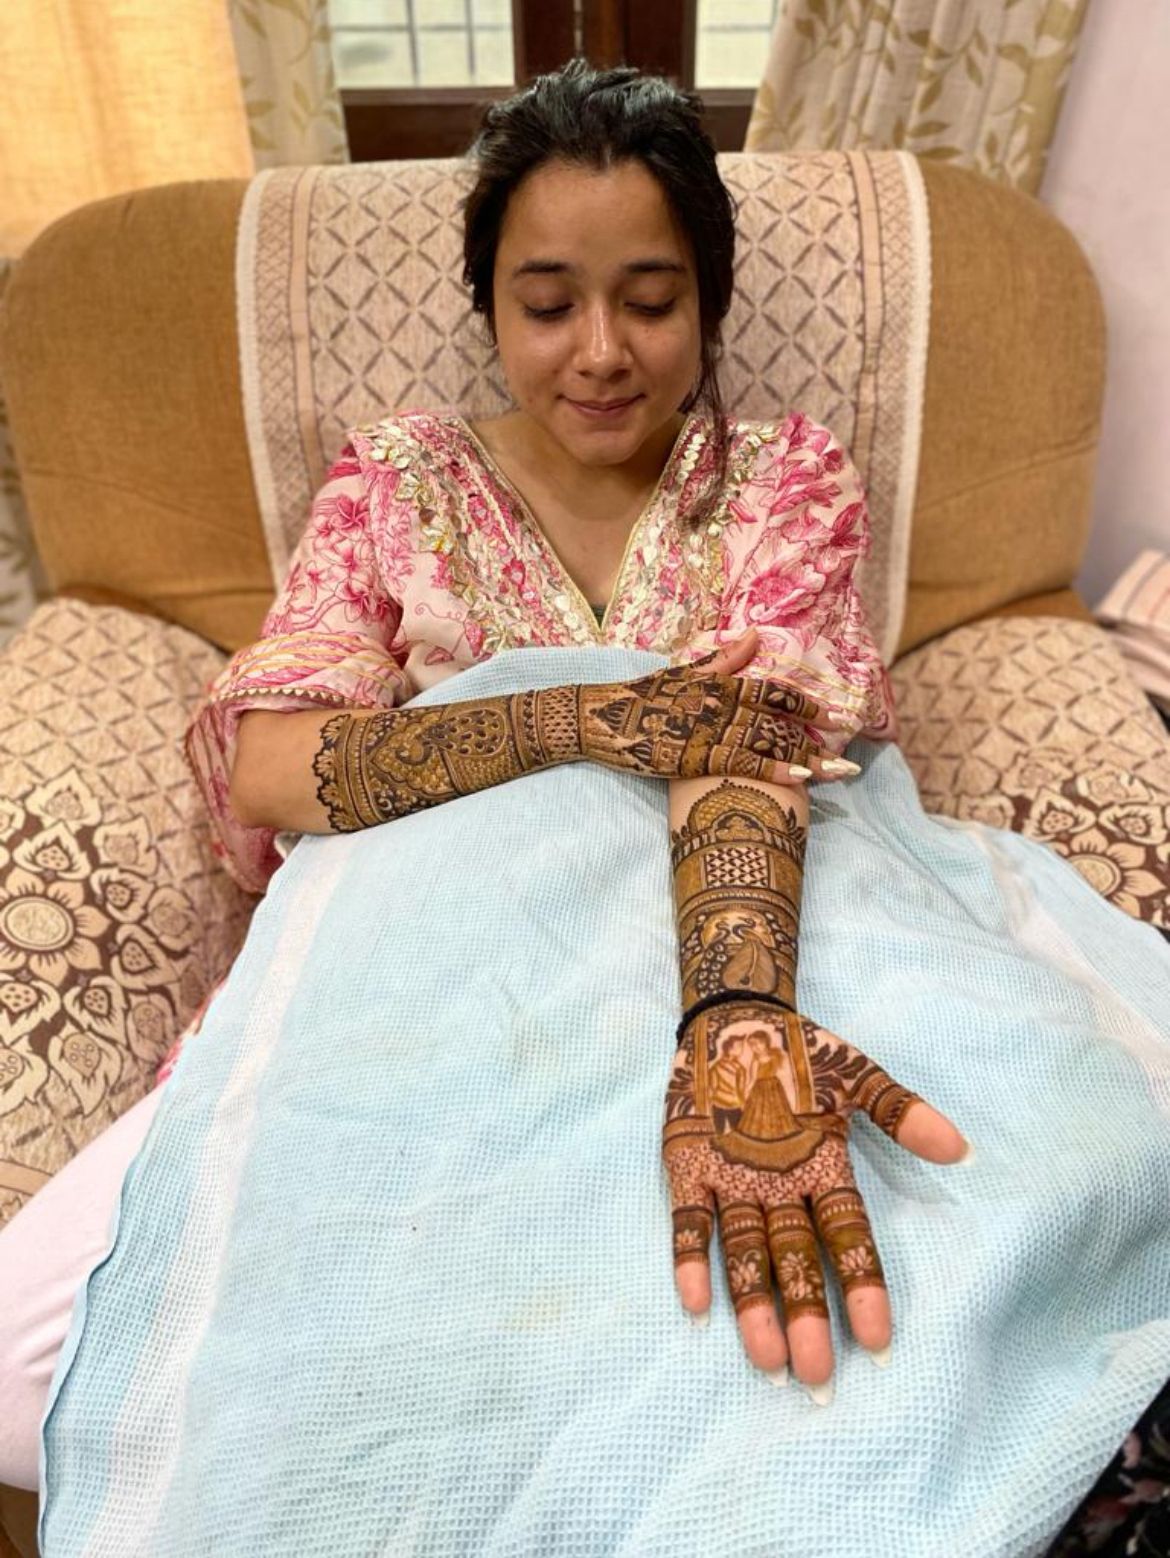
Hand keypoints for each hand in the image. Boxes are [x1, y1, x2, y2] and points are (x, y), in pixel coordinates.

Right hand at [575, 628, 857, 786]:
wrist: (600, 718)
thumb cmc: (642, 696)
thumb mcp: (684, 671)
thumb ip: (724, 659)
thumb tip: (756, 635)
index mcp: (721, 683)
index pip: (775, 691)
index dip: (809, 704)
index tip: (839, 716)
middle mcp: (721, 704)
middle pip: (780, 722)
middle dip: (818, 738)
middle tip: (852, 754)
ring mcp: (708, 731)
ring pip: (768, 743)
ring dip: (806, 758)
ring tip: (838, 772)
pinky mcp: (694, 757)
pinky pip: (743, 765)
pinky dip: (774, 771)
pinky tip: (802, 779)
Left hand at [661, 998, 967, 1397]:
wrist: (733, 1021)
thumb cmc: (800, 1053)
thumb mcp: (856, 1076)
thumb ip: (901, 1111)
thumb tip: (960, 1148)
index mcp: (823, 1172)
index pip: (847, 1238)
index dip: (862, 1285)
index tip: (878, 1338)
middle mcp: (779, 1191)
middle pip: (797, 1261)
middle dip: (807, 1315)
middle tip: (814, 1371)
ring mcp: (732, 1185)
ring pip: (747, 1254)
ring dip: (754, 1304)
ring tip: (765, 1357)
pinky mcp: (688, 1171)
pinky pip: (690, 1222)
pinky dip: (691, 1259)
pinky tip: (695, 1301)